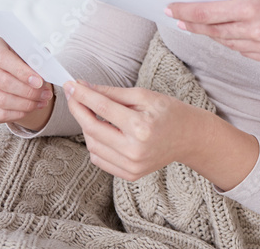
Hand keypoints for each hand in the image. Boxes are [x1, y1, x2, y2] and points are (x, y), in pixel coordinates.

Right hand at [0, 34, 54, 127]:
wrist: (5, 73)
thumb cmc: (16, 60)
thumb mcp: (25, 53)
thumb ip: (34, 57)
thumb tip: (44, 66)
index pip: (2, 57)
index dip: (22, 71)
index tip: (39, 81)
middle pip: (1, 81)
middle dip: (27, 90)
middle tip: (44, 94)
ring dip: (24, 104)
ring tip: (39, 102)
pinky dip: (14, 114)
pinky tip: (27, 110)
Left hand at [63, 80, 191, 181]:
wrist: (188, 137)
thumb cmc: (168, 112)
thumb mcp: (144, 95)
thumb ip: (113, 93)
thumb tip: (85, 87)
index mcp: (141, 127)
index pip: (102, 108)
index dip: (83, 95)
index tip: (71, 84)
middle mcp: (134, 150)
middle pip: (93, 129)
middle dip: (78, 109)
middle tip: (73, 95)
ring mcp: (131, 166)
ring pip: (93, 146)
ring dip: (86, 126)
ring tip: (89, 111)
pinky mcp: (130, 175)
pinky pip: (100, 160)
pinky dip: (95, 143)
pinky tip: (100, 130)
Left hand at [166, 0, 259, 64]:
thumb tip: (218, 7)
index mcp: (253, 8)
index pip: (209, 13)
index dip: (187, 12)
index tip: (171, 9)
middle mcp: (258, 32)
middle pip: (215, 32)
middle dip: (194, 25)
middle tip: (179, 20)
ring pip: (231, 45)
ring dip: (216, 35)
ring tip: (203, 27)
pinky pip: (248, 53)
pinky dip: (239, 44)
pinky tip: (234, 35)